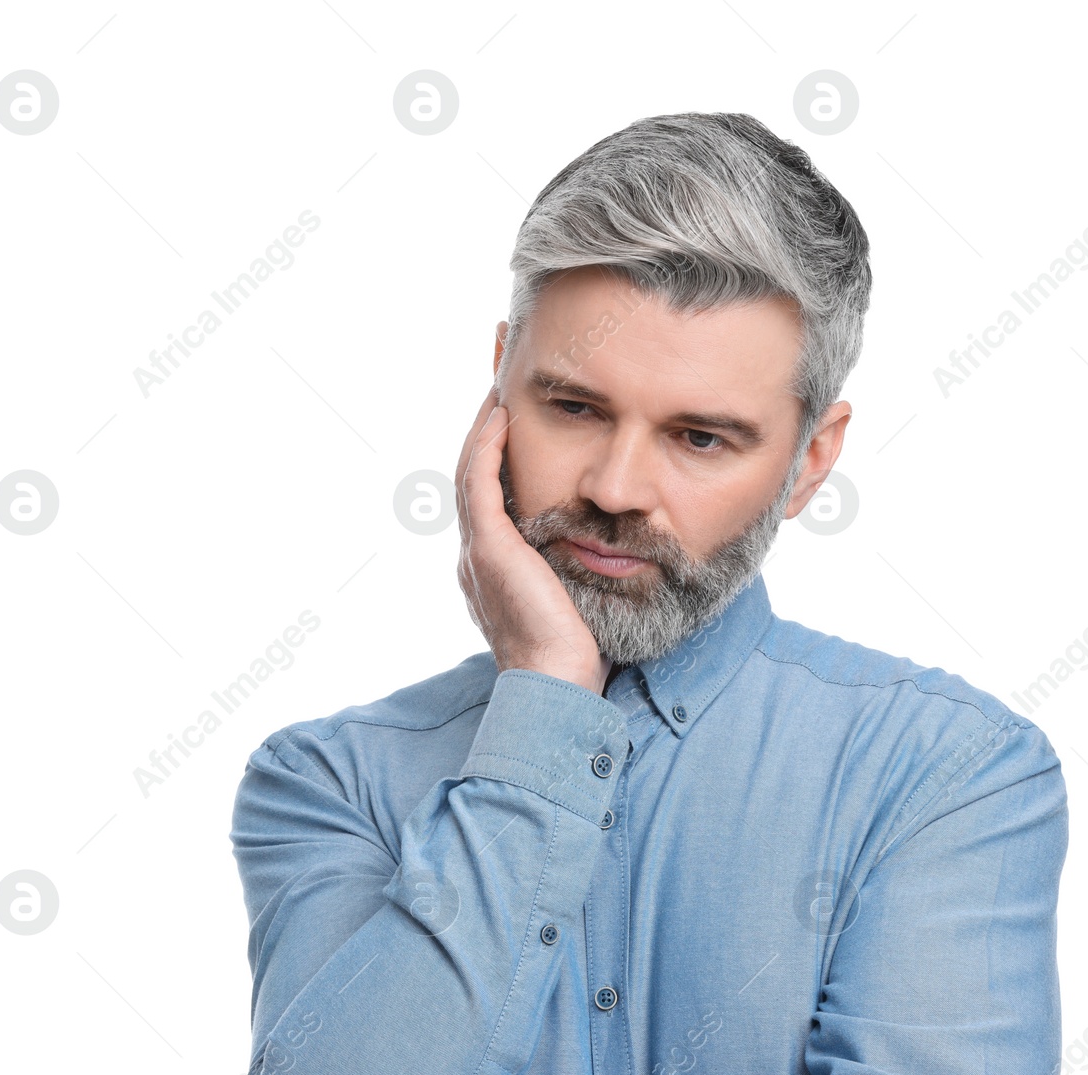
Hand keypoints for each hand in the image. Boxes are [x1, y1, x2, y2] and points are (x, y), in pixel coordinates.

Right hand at [456, 384, 609, 694]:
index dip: (498, 453)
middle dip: (484, 424)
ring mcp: (479, 551)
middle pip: (474, 473)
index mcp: (496, 568)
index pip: (492, 495)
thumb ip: (582, 570)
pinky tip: (501, 415)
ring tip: (495, 378)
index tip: (513, 414)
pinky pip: (479, 484)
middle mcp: (478, 555)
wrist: (556, 687)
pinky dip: (486, 447)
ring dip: (482, 423)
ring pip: (470, 471)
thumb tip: (617, 547)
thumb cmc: (578, 656)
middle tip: (495, 375)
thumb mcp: (580, 600)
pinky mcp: (490, 550)